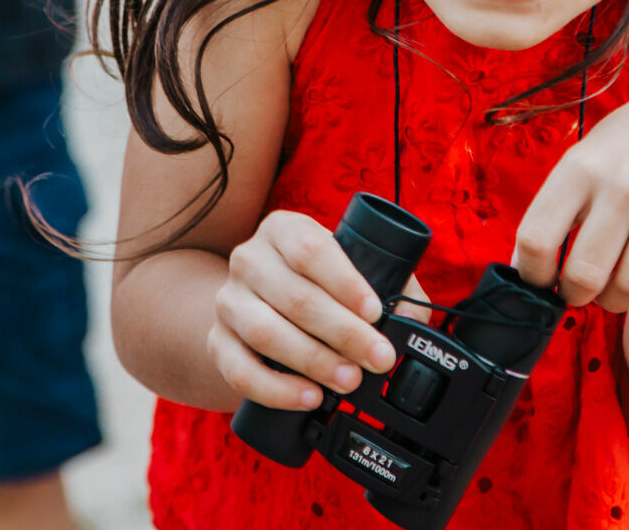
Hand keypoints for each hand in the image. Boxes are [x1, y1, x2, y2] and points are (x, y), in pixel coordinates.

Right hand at [209, 210, 403, 411]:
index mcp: (283, 230)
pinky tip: (309, 397)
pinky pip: (240, 371)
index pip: (311, 250)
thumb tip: (411, 316)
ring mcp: (228, 302)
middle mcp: (248, 260)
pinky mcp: (217, 343)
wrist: (258, 303)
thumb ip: (389, 283)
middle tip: (379, 358)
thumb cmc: (317, 284)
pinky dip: (277, 389)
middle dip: (344, 333)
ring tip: (350, 380)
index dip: (346, 282)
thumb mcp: (348, 268)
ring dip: (314, 361)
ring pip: (266, 333)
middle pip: (295, 297)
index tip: (377, 312)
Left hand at [512, 89, 628, 312]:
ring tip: (618, 285)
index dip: (532, 274)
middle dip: (577, 295)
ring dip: (619, 300)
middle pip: (584, 275)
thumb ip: (552, 215)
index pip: (535, 240)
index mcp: (581, 167)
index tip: (542, 280)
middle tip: (583, 290)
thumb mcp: (580, 164)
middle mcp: (626, 182)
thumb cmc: (623, 154)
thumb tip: (524, 276)